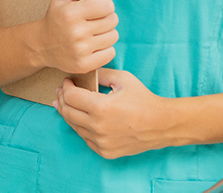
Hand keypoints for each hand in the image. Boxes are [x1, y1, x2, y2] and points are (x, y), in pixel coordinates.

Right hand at [33, 0, 117, 73]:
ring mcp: (80, 51)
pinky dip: (106, 48)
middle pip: (112, 20)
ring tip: (94, 32)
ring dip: (107, 32)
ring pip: (113, 36)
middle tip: (95, 19)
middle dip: (107, 17)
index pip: (106, 5)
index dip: (106, 3)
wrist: (42, 45)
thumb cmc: (56, 17)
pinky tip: (93, 45)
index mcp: (71, 13)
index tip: (99, 6)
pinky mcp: (84, 65)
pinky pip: (111, 53)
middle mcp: (76, 33)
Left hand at [52, 69, 169, 158]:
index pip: (70, 97)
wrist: (161, 124)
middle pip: (68, 112)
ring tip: (67, 104)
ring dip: (69, 114)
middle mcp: (97, 127)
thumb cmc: (143, 99)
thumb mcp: (123, 79)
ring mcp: (101, 142)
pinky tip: (81, 119)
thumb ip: (101, 73)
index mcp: (100, 107)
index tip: (66, 82)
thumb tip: (85, 72)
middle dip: (62, 99)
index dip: (65, 87)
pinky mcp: (105, 152)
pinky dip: (81, 127)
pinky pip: (85, 139)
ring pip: (74, 127)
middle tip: (61, 92)